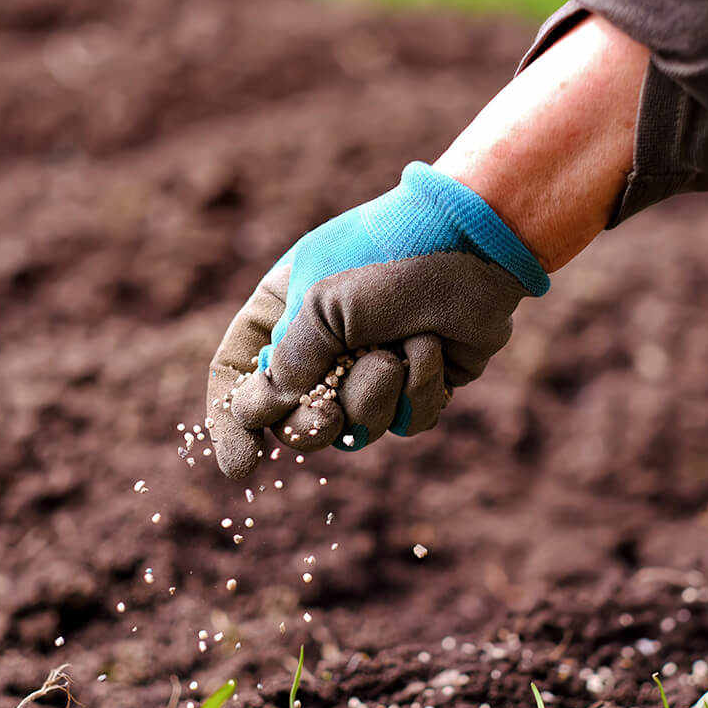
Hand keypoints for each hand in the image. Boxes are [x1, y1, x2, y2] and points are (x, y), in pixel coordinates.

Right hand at [207, 162, 548, 478]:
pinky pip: (406, 423)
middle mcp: (324, 347)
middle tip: (327, 417)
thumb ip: (288, 363)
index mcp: (284, 314)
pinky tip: (432, 347)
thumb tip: (260, 413)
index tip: (243, 464)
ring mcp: (372, 369)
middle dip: (313, 425)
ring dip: (375, 394)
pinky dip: (419, 389)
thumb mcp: (321, 304)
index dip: (233, 423)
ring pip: (356, 429)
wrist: (474, 243)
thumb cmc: (389, 258)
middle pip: (295, 421)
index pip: (238, 375)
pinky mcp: (418, 384)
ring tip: (396, 349)